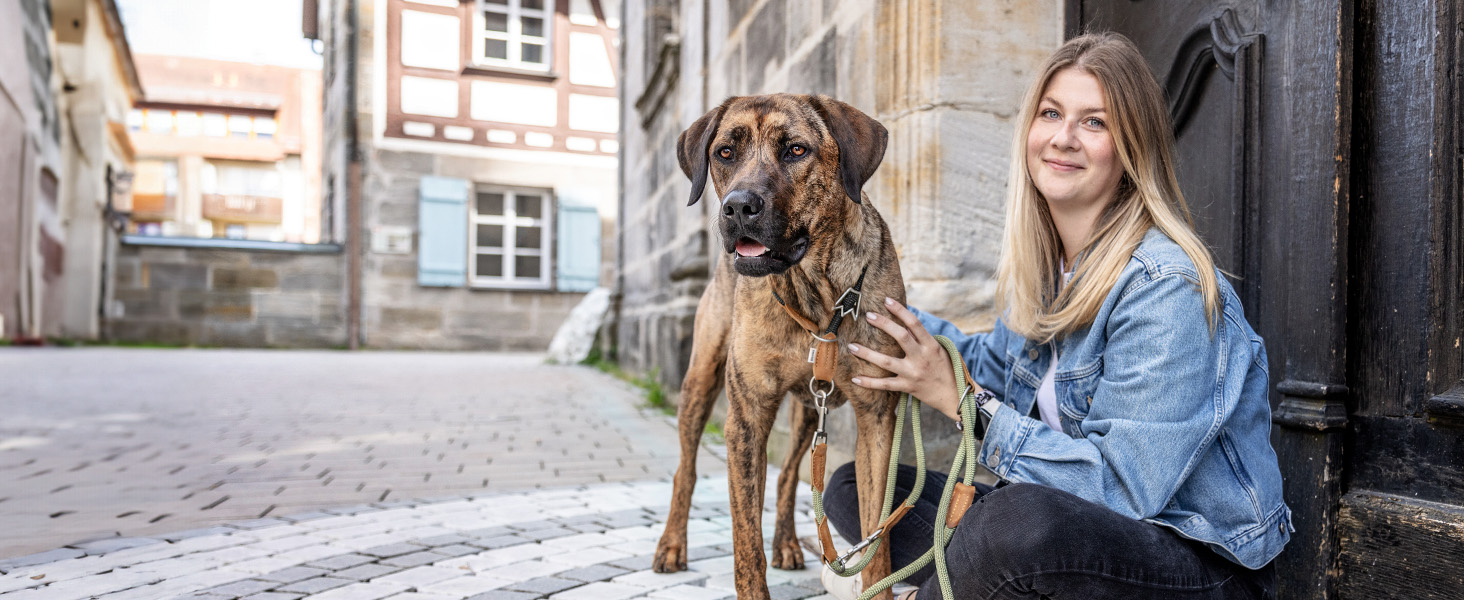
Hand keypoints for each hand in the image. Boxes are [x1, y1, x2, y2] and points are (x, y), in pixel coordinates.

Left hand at [848, 298, 973, 421]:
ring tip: (851, 346)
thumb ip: (921, 338)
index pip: (914, 323)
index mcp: (931, 345)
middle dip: (883, 324)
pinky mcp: (907, 387)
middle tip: (868, 315)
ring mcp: (913, 373)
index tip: (886, 301)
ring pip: (887, 362)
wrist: (954, 395)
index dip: (900, 310)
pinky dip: (869, 383)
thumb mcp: (938, 350)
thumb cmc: (945, 369)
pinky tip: (855, 378)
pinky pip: (885, 385)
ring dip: (867, 354)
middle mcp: (922, 357)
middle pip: (900, 337)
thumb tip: (903, 322)